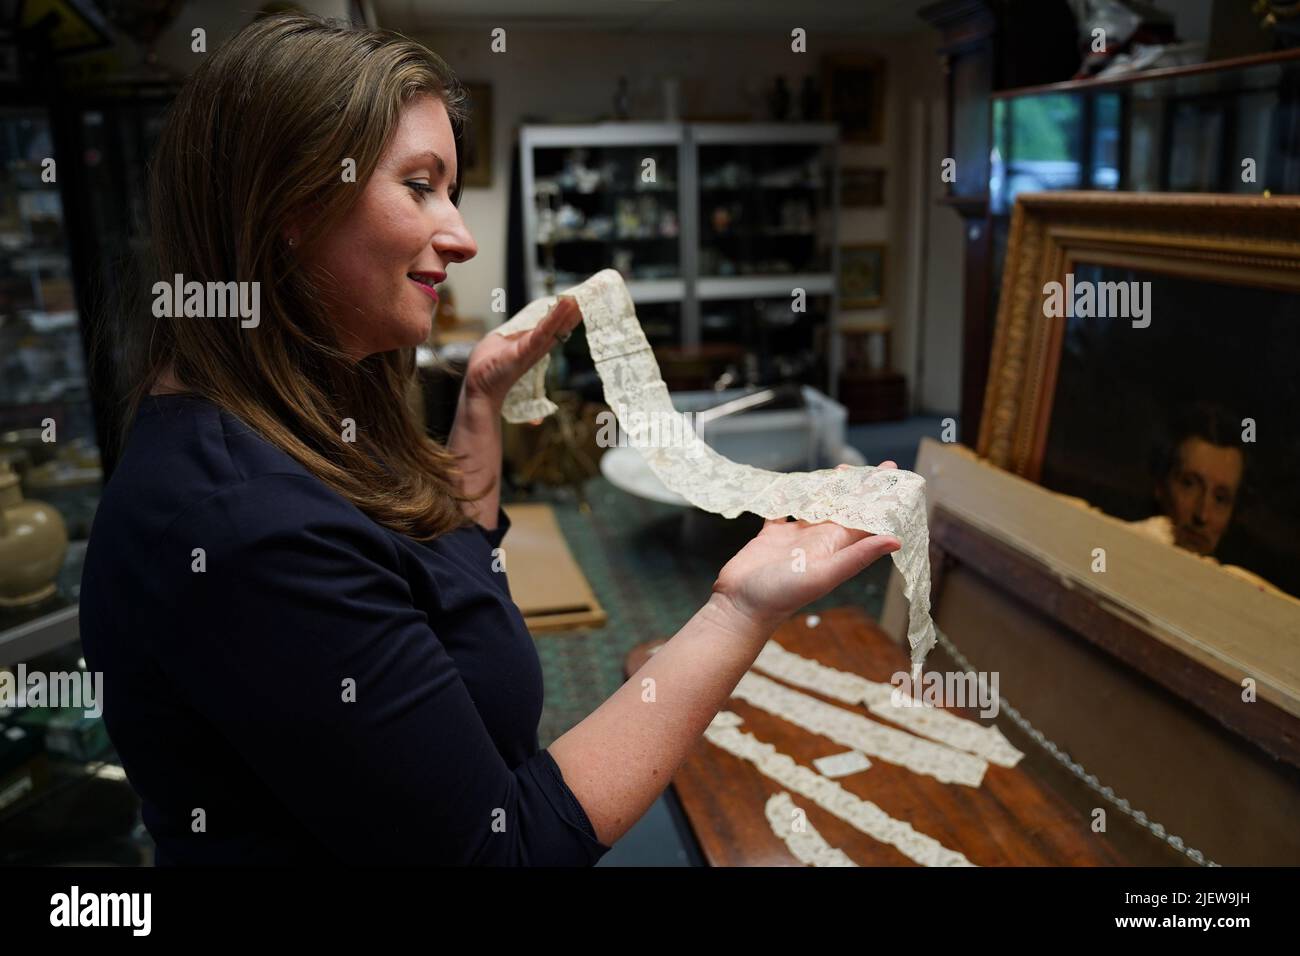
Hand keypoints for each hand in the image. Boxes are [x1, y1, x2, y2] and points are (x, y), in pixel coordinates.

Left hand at [462, 296, 581, 410]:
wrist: (480, 388)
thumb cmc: (488, 369)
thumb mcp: (501, 342)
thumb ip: (510, 335)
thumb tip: (512, 331)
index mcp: (531, 343)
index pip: (551, 325)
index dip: (563, 313)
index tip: (574, 299)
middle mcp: (537, 346)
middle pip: (559, 326)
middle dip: (572, 312)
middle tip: (587, 295)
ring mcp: (533, 348)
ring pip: (554, 327)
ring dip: (568, 312)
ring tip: (579, 297)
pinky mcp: (526, 350)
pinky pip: (543, 332)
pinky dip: (555, 317)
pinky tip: (565, 304)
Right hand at [709, 461, 901, 634]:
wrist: (742, 606)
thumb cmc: (782, 595)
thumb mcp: (824, 575)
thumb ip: (857, 557)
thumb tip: (896, 541)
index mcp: (834, 546)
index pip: (866, 518)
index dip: (882, 498)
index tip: (895, 475)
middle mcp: (818, 539)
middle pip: (846, 507)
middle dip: (862, 488)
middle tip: (880, 466)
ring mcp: (794, 536)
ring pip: (817, 506)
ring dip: (828, 489)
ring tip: (839, 470)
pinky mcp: (770, 535)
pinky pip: (781, 510)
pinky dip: (785, 496)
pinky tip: (789, 484)